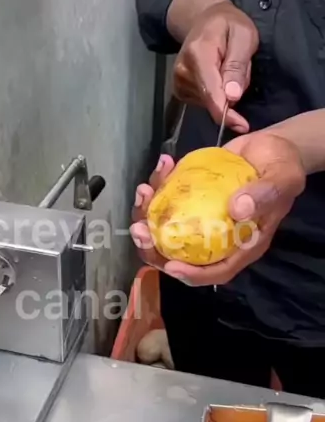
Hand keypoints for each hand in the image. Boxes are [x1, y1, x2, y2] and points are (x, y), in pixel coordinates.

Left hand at [130, 133, 305, 286]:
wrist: (273, 146)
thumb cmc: (283, 168)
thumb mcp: (282, 180)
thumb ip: (263, 196)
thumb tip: (237, 210)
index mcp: (242, 244)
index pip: (216, 270)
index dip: (192, 274)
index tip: (171, 266)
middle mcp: (218, 235)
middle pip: (181, 252)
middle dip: (154, 246)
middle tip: (139, 229)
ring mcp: (202, 216)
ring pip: (168, 224)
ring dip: (149, 212)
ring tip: (144, 190)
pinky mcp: (192, 196)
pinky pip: (170, 197)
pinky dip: (161, 183)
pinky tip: (164, 164)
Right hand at [173, 0, 258, 132]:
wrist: (203, 18)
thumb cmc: (229, 24)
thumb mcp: (244, 36)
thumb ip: (237, 65)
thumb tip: (232, 96)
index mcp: (199, 55)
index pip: (211, 92)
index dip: (226, 113)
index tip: (241, 126)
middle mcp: (183, 71)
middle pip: (210, 100)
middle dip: (231, 95)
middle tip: (241, 69)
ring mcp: (178, 81)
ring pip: (209, 103)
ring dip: (224, 94)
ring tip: (228, 68)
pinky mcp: (179, 89)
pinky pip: (203, 102)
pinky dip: (215, 95)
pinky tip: (218, 77)